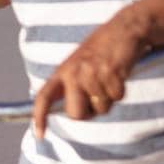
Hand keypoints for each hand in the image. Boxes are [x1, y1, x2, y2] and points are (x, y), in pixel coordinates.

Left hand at [31, 8, 151, 137]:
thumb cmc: (101, 49)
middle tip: (97, 97)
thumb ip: (72, 85)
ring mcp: (91, 74)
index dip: (39, 117)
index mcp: (62, 71)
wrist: (124, 28)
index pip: (43, 97)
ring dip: (109, 98)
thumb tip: (72, 112)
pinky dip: (121, 90)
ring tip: (109, 77)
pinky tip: (119, 73)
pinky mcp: (110, 74)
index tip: (39, 135)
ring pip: (101, 108)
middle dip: (88, 112)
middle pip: (75, 114)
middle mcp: (73, 73)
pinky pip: (117, 98)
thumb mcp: (79, 64)